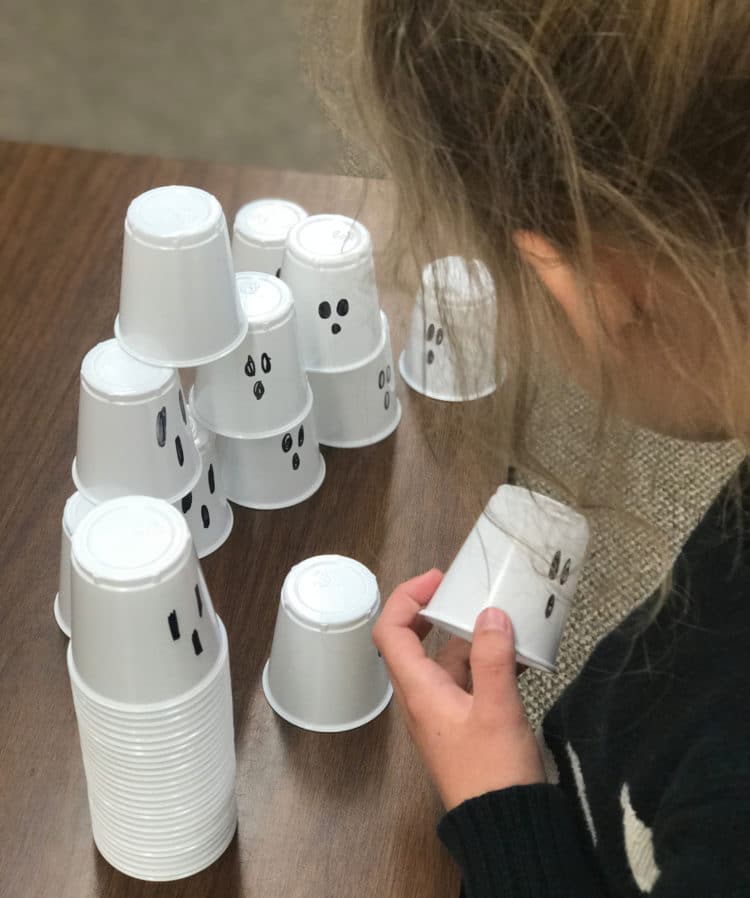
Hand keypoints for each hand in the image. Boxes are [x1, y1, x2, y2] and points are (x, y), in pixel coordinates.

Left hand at [373, 569, 544, 810]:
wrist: (504, 826)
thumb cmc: (493, 774)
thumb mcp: (497, 710)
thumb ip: (492, 658)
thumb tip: (490, 613)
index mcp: (419, 691)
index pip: (390, 632)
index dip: (405, 598)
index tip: (436, 580)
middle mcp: (424, 697)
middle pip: (413, 640)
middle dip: (434, 610)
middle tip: (462, 590)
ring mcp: (443, 710)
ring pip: (446, 659)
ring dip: (468, 635)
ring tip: (501, 616)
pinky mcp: (465, 721)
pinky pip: (468, 679)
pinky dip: (486, 660)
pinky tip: (517, 654)